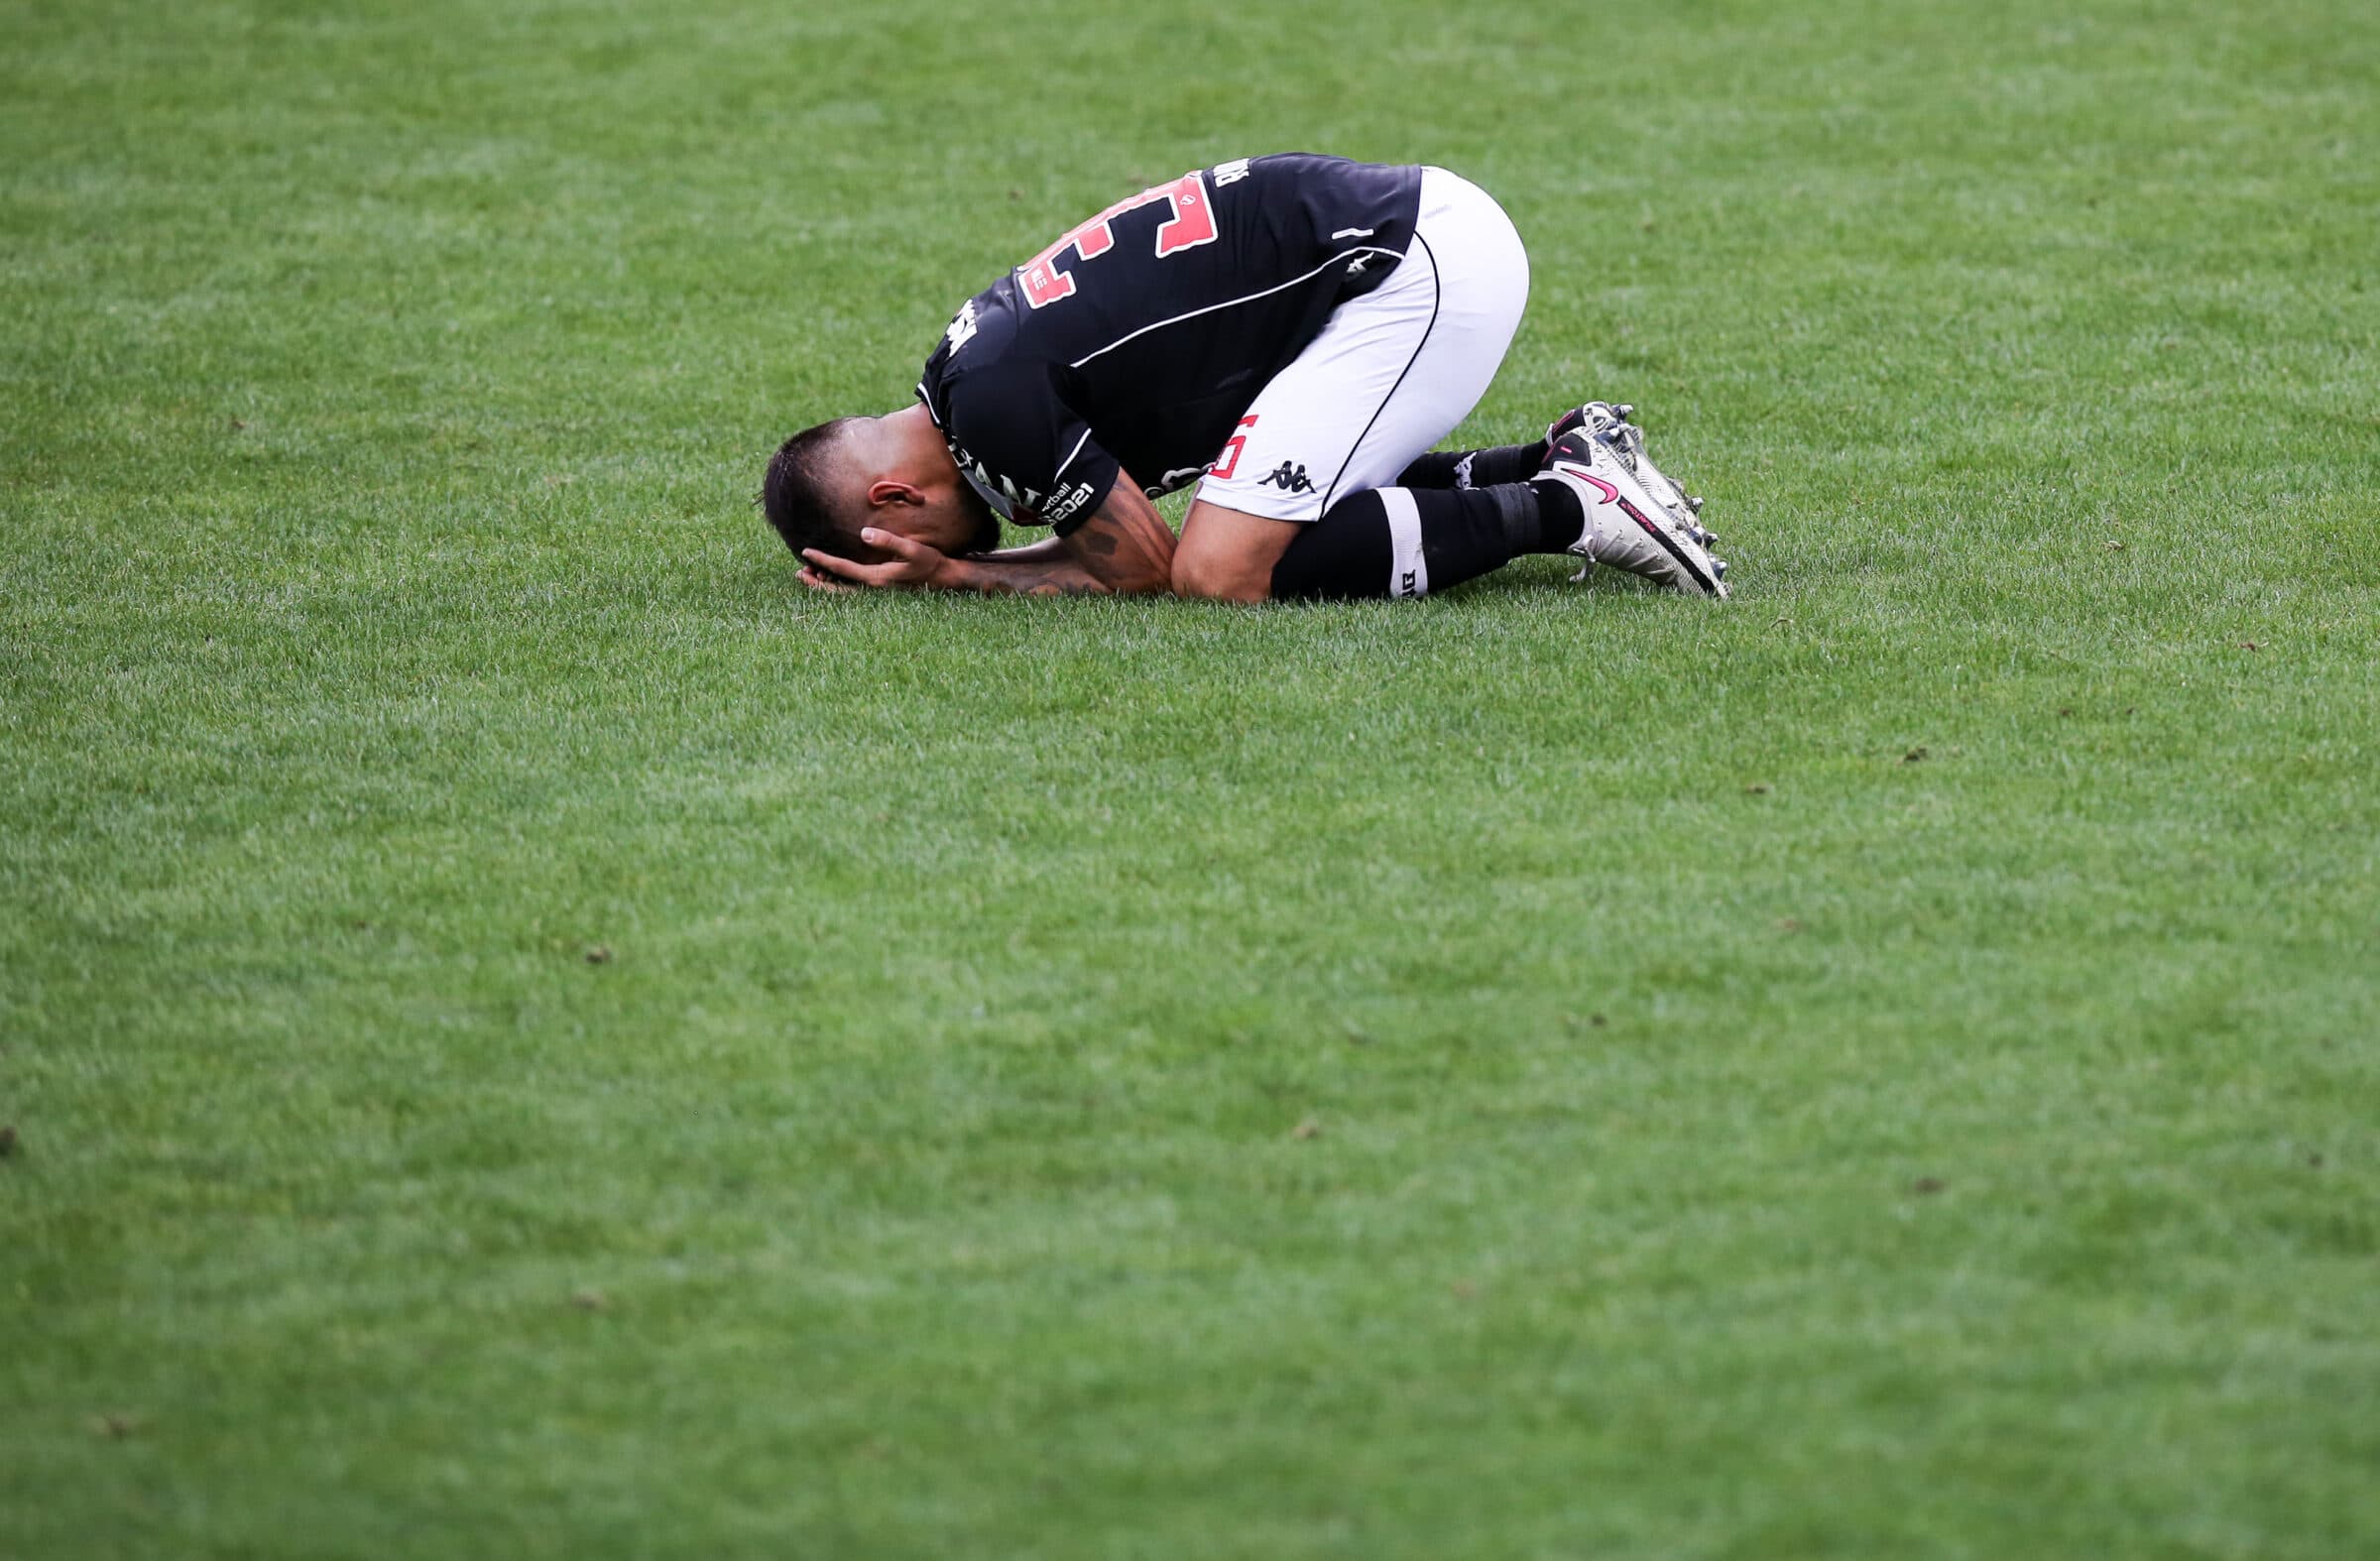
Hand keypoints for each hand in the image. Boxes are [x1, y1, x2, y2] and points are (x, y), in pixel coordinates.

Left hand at [799, 527, 946, 590]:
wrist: (945, 581)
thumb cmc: (929, 563)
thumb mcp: (911, 549)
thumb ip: (888, 541)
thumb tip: (863, 533)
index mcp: (876, 578)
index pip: (842, 569)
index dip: (822, 560)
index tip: (805, 552)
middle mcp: (873, 590)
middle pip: (837, 589)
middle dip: (816, 582)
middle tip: (799, 573)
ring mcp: (877, 594)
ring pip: (843, 594)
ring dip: (826, 585)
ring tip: (810, 576)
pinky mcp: (881, 592)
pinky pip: (853, 592)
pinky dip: (839, 587)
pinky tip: (833, 579)